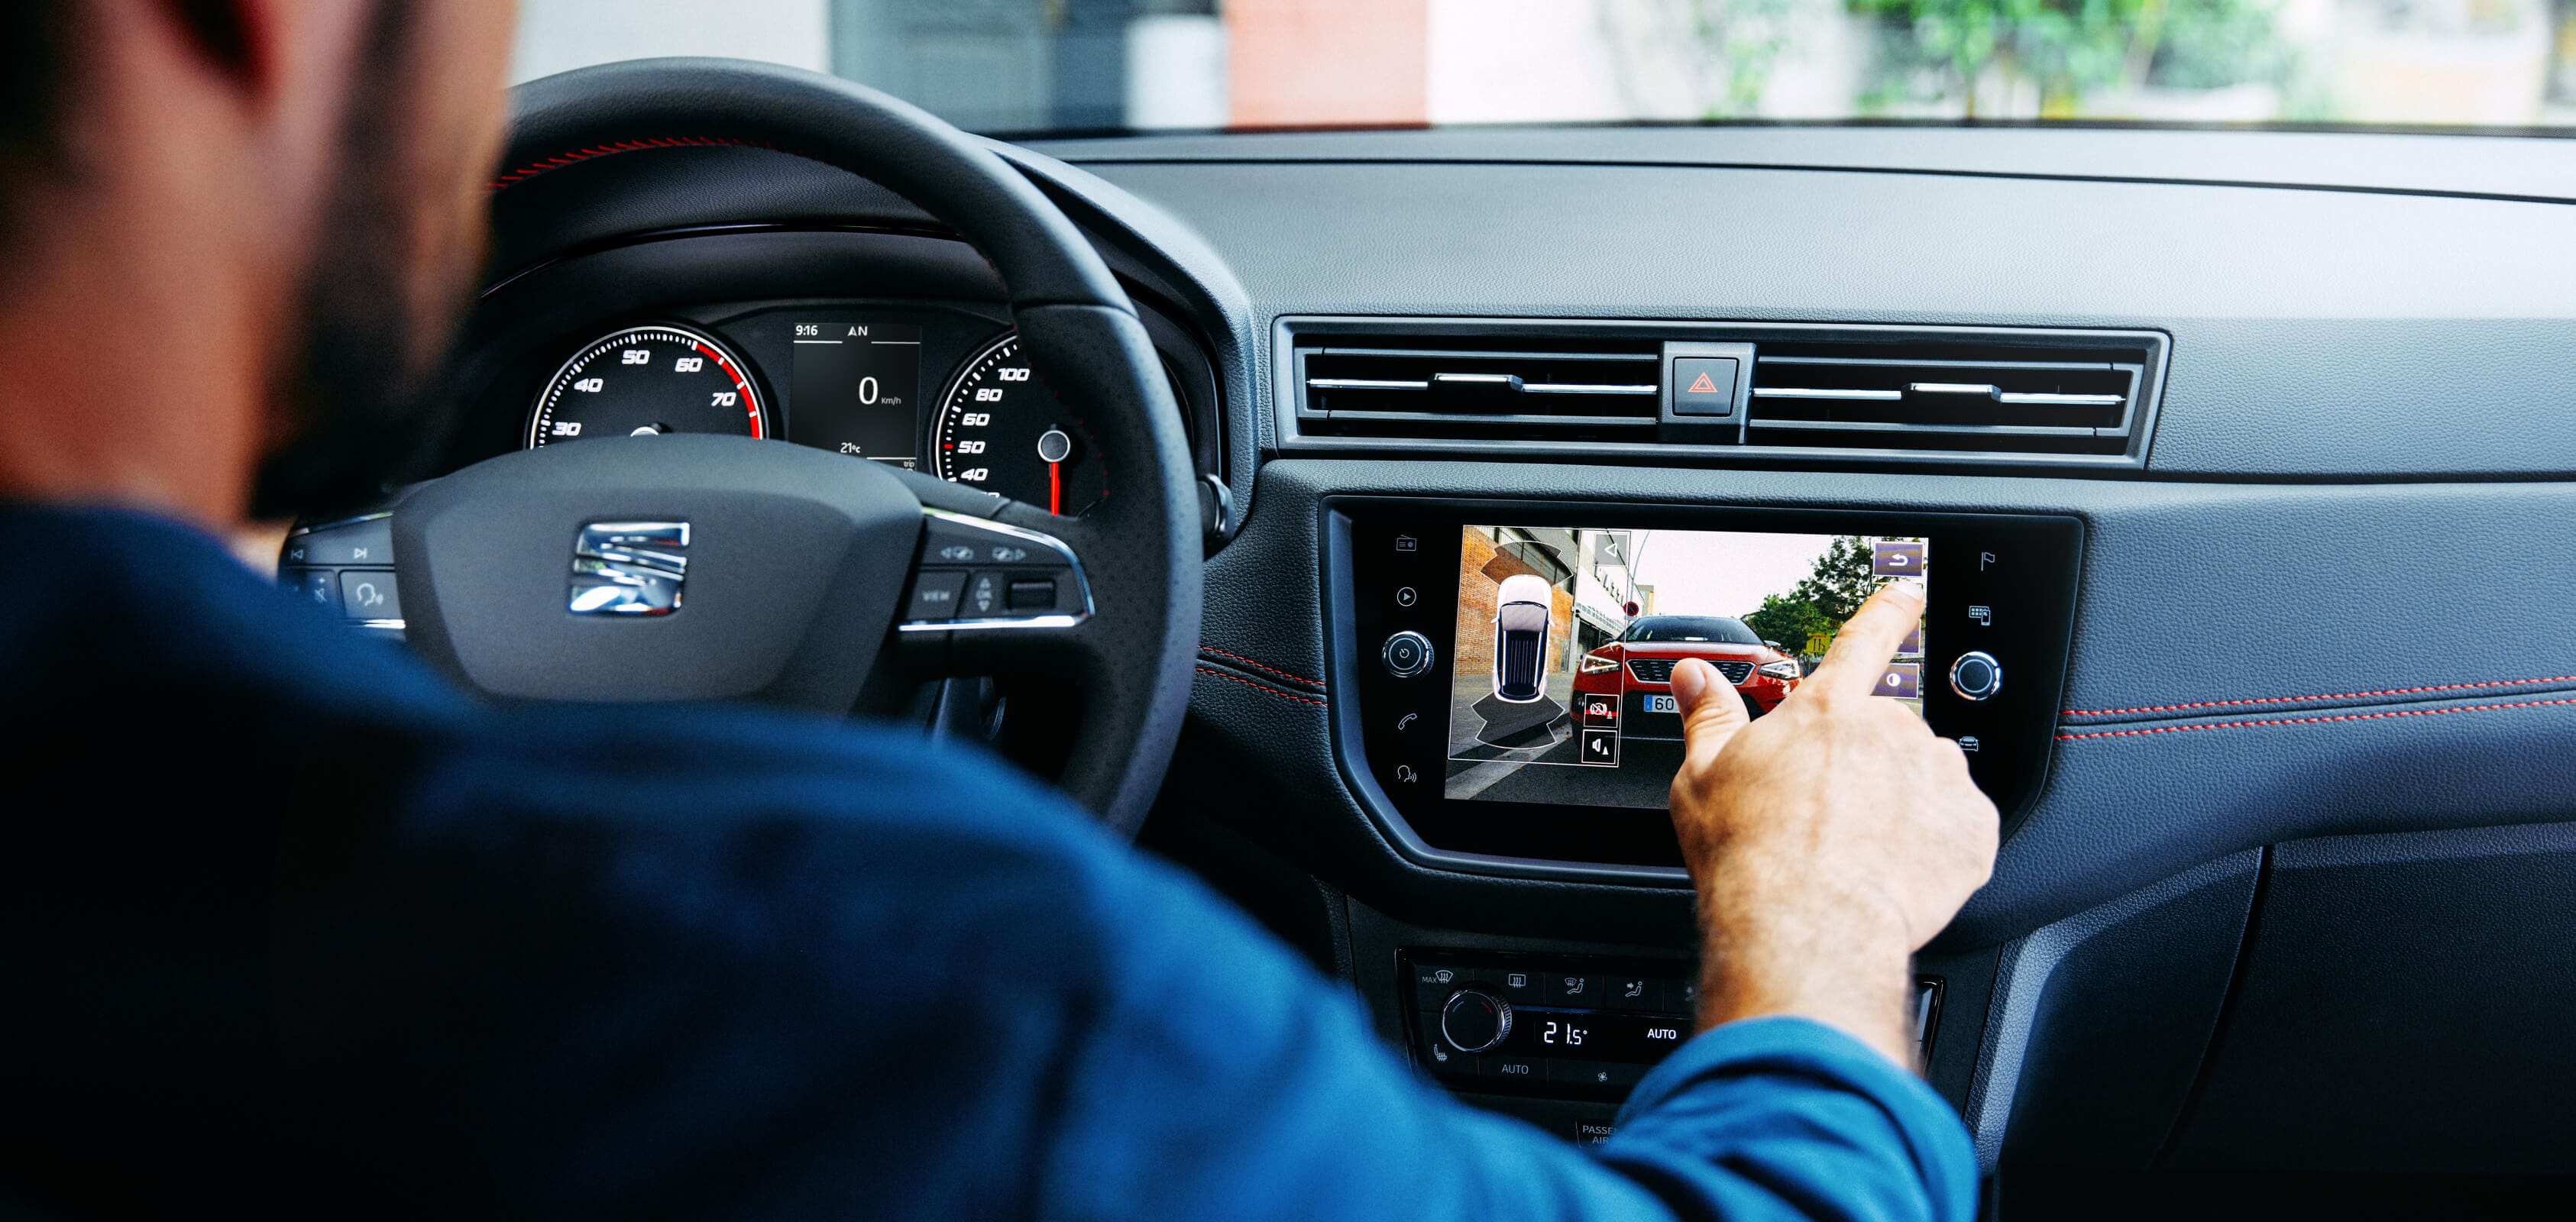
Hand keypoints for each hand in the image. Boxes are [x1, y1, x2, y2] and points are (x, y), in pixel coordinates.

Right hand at [1665, 580, 1996, 1066]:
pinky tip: (1897, 870)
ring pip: (1928, 778)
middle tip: (1833, 817)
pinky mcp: (1971, 828)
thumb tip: (1694, 677)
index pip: (1863, 642)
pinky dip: (1937, 846)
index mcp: (1826, 710)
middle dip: (1869, 768)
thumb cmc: (1751, 855)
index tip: (1910, 593)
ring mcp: (1936, 776)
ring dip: (1905, 803)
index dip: (1888, 612)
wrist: (1806, 925)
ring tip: (1863, 851)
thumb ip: (1709, 716)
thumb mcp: (1705, 776)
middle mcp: (1889, 730)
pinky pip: (1961, 828)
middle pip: (1888, 734)